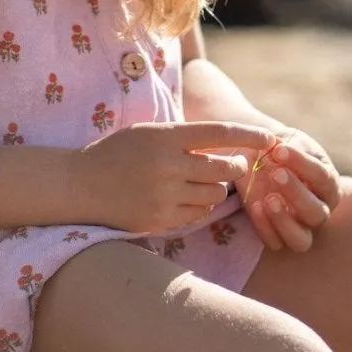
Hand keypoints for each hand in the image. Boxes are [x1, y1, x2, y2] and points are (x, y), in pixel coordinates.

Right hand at [75, 119, 279, 235]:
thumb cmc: (118, 152)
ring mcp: (164, 195)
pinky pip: (196, 214)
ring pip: (214, 195)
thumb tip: (225, 142)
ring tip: (200, 183)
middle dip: (235, 168)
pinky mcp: (160, 218)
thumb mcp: (148, 133)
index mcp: (165, 137)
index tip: (270, 138)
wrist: (81, 184)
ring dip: (215, 189)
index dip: (249, 135)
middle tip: (236, 166)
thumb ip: (182, 137)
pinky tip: (183, 198)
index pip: (219, 133)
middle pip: (223, 169)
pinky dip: (197, 206)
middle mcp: (168, 165)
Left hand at [236, 128, 340, 252]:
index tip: (279, 150)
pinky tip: (255, 206)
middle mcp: (319, 209)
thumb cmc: (280, 150)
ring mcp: (299, 227)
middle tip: (276, 173)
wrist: (260, 160)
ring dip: (284, 221)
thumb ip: (284, 144)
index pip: (322, 177)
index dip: (302, 163)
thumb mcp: (286, 141)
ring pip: (301, 240)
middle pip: (316, 213)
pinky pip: (276, 243)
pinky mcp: (278, 236)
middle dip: (296, 193)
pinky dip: (265, 228)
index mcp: (328, 184)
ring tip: (268, 199)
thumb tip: (276, 145)